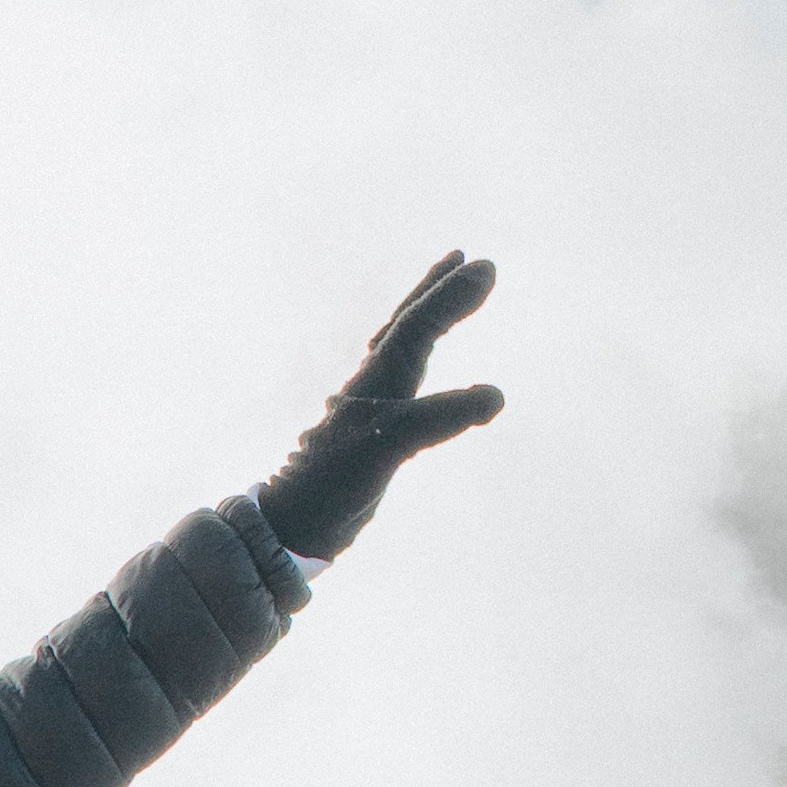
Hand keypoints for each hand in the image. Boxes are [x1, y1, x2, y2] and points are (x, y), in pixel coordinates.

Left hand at [257, 253, 502, 562]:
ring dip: (423, 320)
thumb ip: (439, 416)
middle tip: (462, 257)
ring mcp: (366, 411)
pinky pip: (400, 386)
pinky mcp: (367, 438)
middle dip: (434, 292)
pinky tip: (415, 372)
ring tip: (442, 299)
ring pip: (399, 352)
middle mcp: (368, 386)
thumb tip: (496, 395)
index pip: (417, 326)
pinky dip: (415, 364)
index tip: (485, 266)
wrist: (291, 528)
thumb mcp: (389, 446)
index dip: (450, 296)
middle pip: (404, 326)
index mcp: (373, 380)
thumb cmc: (332, 484)